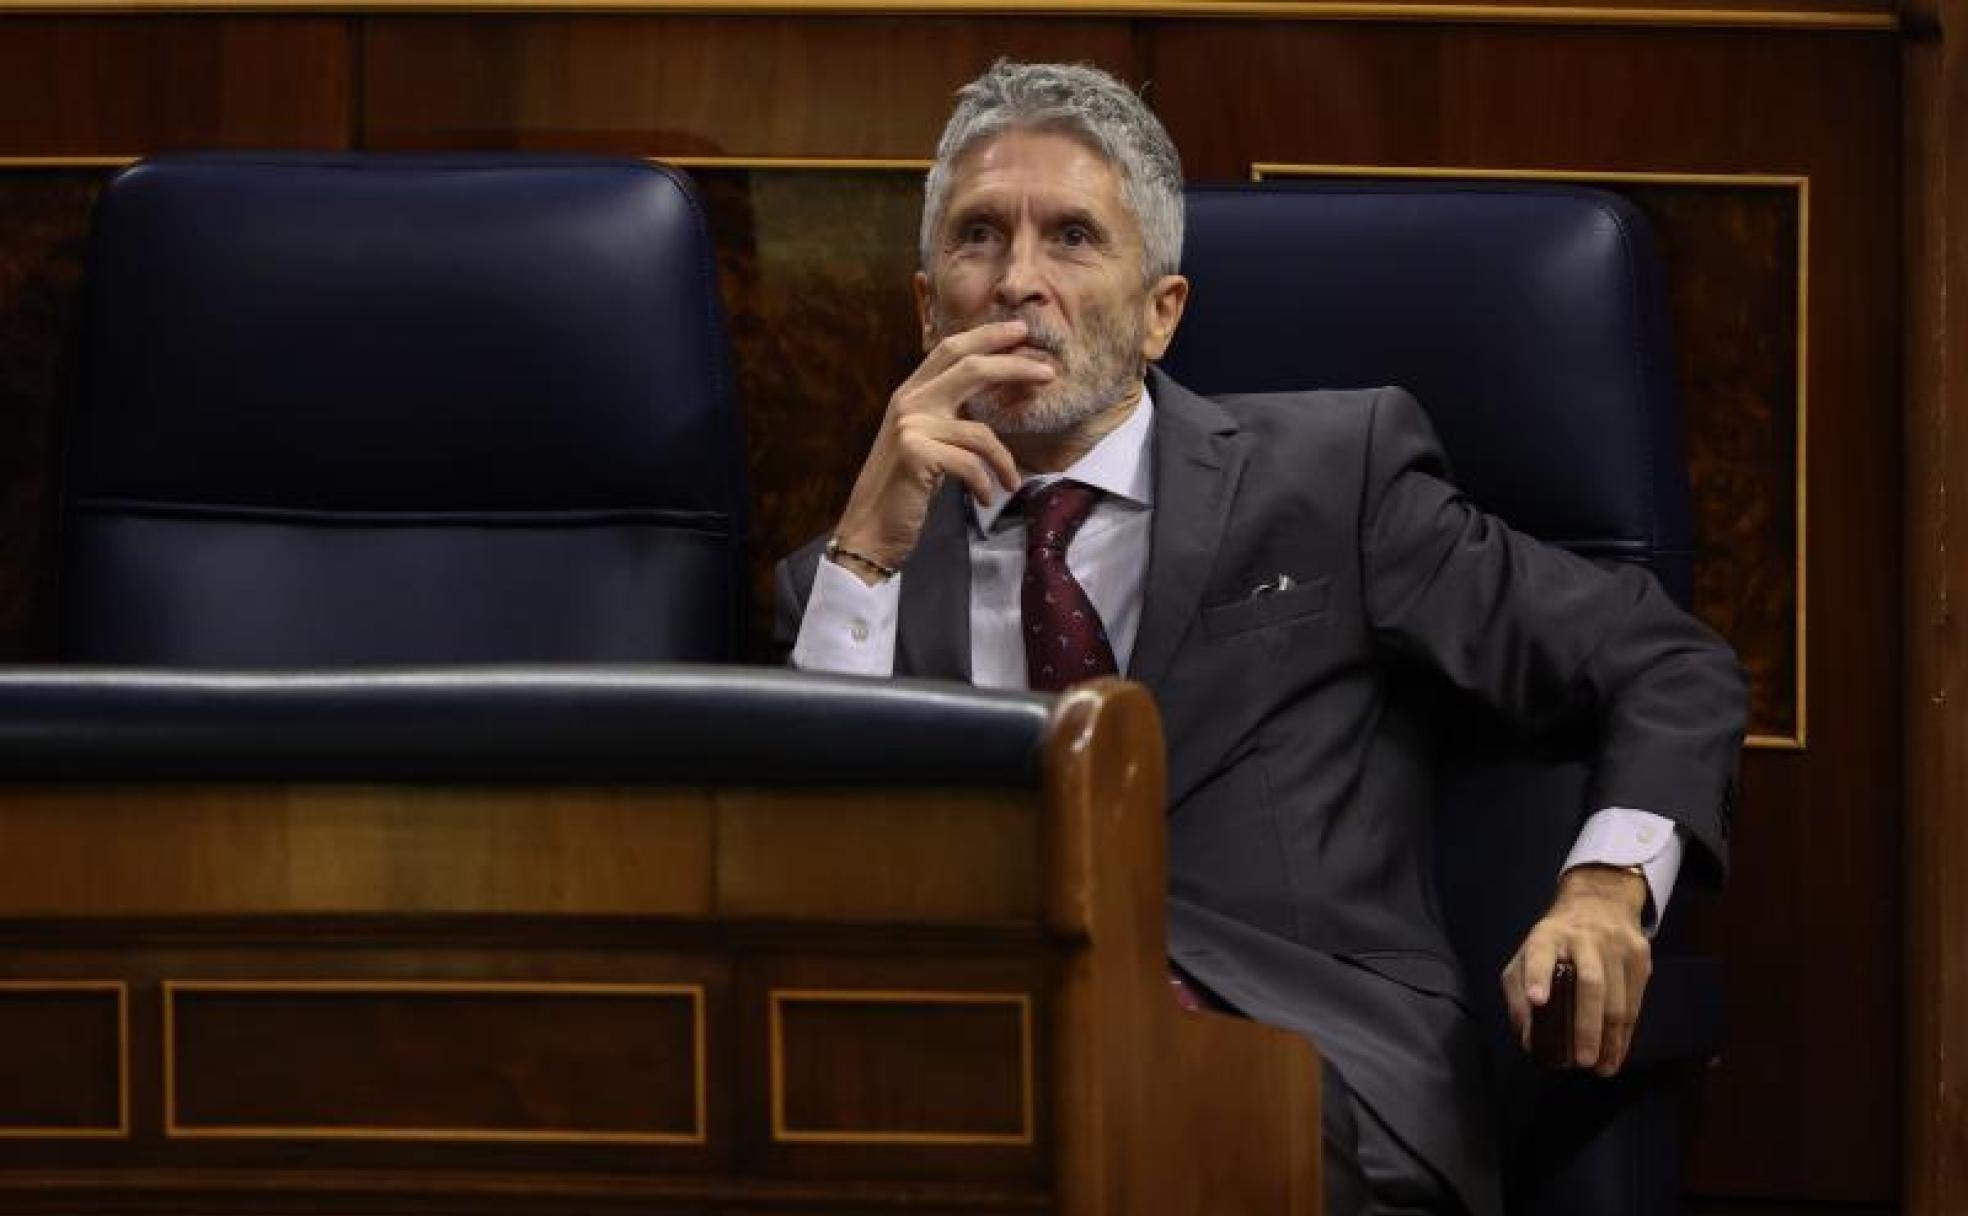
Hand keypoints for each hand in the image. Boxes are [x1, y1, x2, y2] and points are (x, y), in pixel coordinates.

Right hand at [831, 320, 1052, 580]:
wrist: (868, 529)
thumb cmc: (902, 489)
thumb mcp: (924, 440)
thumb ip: (947, 414)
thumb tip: (994, 394)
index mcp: (910, 393)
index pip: (950, 349)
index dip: (987, 336)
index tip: (1021, 331)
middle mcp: (909, 403)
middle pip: (970, 368)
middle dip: (1013, 366)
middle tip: (1048, 371)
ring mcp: (911, 427)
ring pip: (980, 432)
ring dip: (1004, 461)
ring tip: (1012, 482)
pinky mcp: (916, 454)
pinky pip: (971, 463)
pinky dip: (986, 484)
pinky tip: (987, 498)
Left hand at [1500, 864, 1651, 1075]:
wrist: (1600, 902)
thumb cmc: (1556, 939)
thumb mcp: (1527, 953)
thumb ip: (1517, 991)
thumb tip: (1527, 1038)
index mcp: (1548, 936)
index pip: (1540, 954)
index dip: (1538, 977)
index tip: (1537, 1000)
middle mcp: (1583, 938)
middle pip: (1590, 983)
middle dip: (1587, 1026)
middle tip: (1581, 1061)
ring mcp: (1617, 946)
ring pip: (1618, 998)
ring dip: (1610, 1039)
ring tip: (1601, 1067)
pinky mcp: (1640, 956)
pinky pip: (1635, 1002)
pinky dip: (1625, 1033)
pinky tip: (1616, 1052)